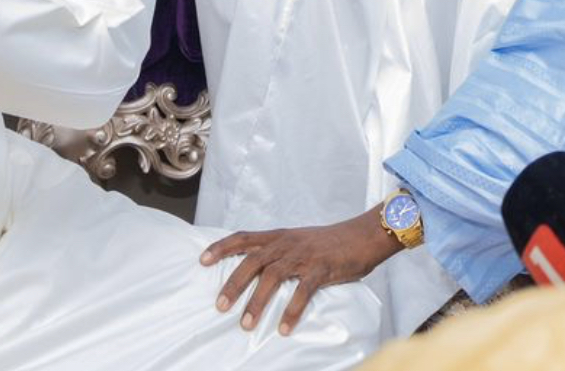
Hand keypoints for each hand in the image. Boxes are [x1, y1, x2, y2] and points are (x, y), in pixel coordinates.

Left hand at [200, 210, 399, 334]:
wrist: (363, 235)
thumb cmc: (330, 243)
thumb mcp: (299, 241)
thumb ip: (279, 253)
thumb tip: (258, 273)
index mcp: (279, 236)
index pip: (244, 237)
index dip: (221, 246)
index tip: (201, 260)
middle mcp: (287, 243)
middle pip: (252, 260)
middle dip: (233, 283)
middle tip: (220, 306)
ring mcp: (304, 255)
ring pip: (273, 276)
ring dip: (257, 301)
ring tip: (246, 324)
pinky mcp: (322, 268)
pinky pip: (303, 291)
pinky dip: (292, 310)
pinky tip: (284, 328)